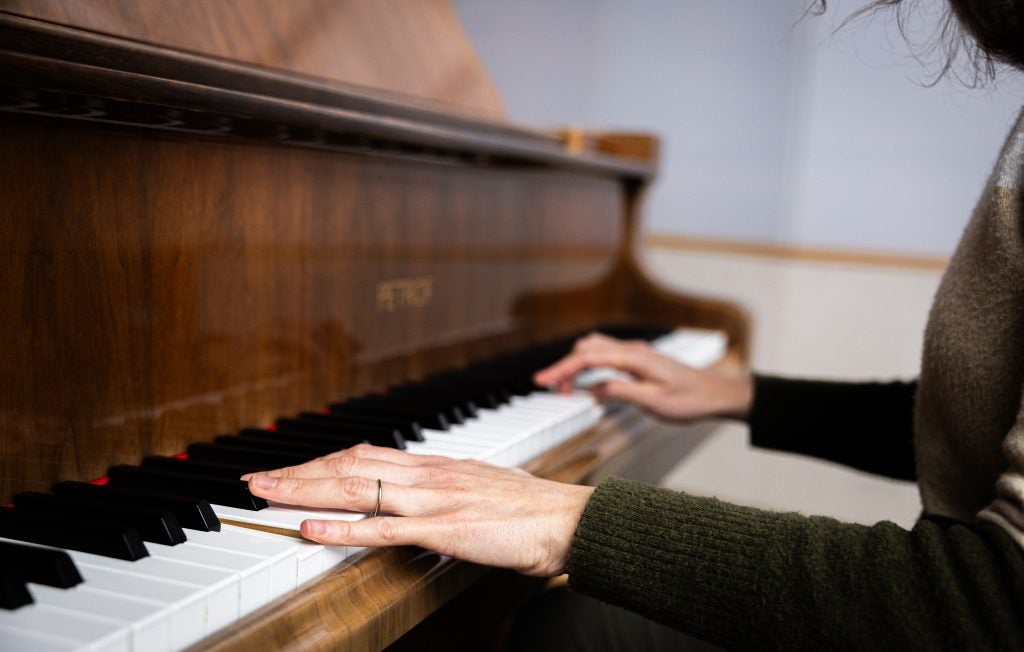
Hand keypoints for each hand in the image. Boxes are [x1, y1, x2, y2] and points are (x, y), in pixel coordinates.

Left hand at [243, 444, 594, 576]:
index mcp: (436, 464)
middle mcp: (427, 473)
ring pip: (355, 487)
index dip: (323, 460)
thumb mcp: (481, 486)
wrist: (566, 519)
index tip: (292, 466)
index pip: (365, 454)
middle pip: (349, 464)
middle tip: (256, 478)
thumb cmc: (530, 508)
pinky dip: (340, 526)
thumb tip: (426, 490)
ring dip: (304, 490)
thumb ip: (447, 486)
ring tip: (265, 494)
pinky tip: (310, 527)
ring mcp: (432, 498)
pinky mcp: (441, 528)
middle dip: (298, 471)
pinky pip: (381, 527)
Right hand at [534, 332, 751, 420]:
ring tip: (565, 389)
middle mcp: (632, 349)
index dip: (561, 369)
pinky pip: (605, 357)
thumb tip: (592, 388)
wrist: (716, 394)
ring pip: (594, 349)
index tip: (541, 382)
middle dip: (564, 367)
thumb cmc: (690, 400)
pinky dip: (589, 368)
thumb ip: (621, 392)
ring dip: (576, 366)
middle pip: (586, 348)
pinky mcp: (638, 361)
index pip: (587, 358)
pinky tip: (586, 385)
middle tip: (551, 390)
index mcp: (634, 357)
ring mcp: (635, 353)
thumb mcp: (654, 402)